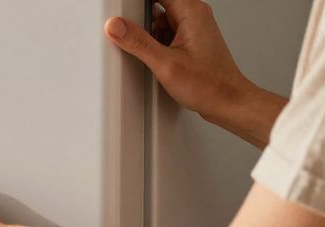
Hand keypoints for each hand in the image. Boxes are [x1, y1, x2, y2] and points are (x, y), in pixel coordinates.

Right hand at [105, 0, 285, 147]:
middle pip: (158, 5)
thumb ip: (138, 42)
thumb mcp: (165, 64)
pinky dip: (158, 43)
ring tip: (153, 54)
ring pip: (161, 20)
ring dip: (150, 34)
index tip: (125, 12)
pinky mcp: (191, 40)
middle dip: (143, 21)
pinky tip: (159, 59)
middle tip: (139, 40)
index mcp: (192, 12)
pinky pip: (167, 32)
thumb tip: (116, 26)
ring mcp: (194, 28)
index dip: (138, 4)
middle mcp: (195, 16)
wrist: (226, 101)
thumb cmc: (209, 84)